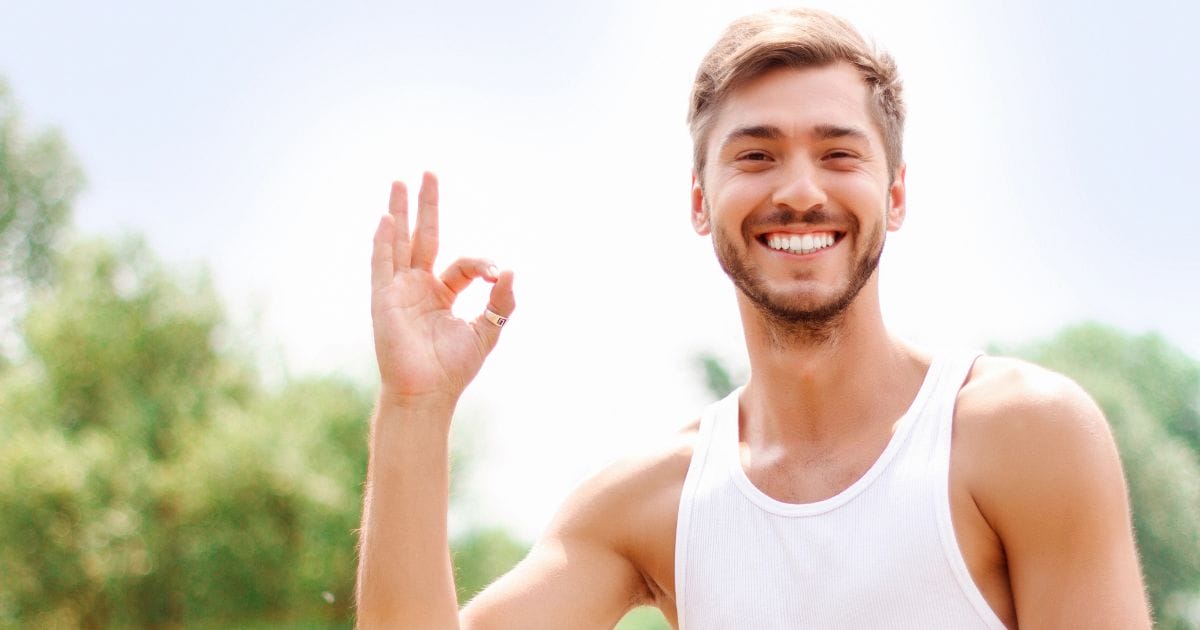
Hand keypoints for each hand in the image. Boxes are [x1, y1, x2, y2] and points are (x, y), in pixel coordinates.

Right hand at [370, 172, 514, 408]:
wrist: (428, 394)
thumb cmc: (454, 369)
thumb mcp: (487, 330)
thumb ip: (501, 302)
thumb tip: (511, 271)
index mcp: (441, 295)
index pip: (460, 264)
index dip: (481, 263)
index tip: (495, 275)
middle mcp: (418, 288)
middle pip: (423, 238)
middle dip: (426, 206)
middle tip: (427, 173)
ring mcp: (398, 291)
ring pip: (399, 242)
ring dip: (399, 212)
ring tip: (398, 182)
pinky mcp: (384, 301)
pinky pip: (382, 265)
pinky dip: (384, 243)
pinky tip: (387, 220)